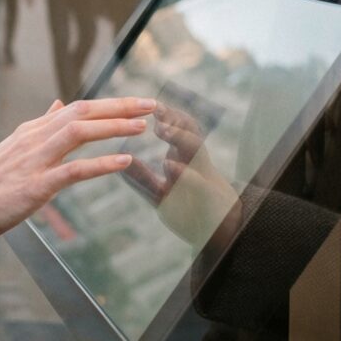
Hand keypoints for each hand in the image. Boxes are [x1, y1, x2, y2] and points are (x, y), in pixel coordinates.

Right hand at [0, 97, 154, 244]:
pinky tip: (124, 161)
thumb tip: (59, 104)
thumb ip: (40, 126)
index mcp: (31, 131)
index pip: (77, 108)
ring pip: (79, 133)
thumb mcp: (13, 149)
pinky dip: (101, 163)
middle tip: (151, 105)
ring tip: (143, 126)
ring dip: (114, 127)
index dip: (110, 105)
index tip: (137, 103)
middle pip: (82, 112)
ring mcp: (34, 160)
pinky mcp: (35, 186)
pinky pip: (74, 170)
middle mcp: (34, 139)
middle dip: (119, 107)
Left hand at [148, 103, 240, 248]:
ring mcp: (205, 180)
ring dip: (179, 138)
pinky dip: (185, 173)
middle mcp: (196, 165)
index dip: (165, 116)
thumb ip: (142, 179)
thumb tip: (120, 162)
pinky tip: (170, 166)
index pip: (178, 130)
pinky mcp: (211, 200)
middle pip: (189, 133)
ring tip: (161, 129)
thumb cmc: (190, 210)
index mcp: (184, 159)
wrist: (221, 236)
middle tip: (156, 110)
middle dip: (173, 120)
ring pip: (196, 151)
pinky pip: (199, 183)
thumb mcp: (160, 194)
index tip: (148, 104)